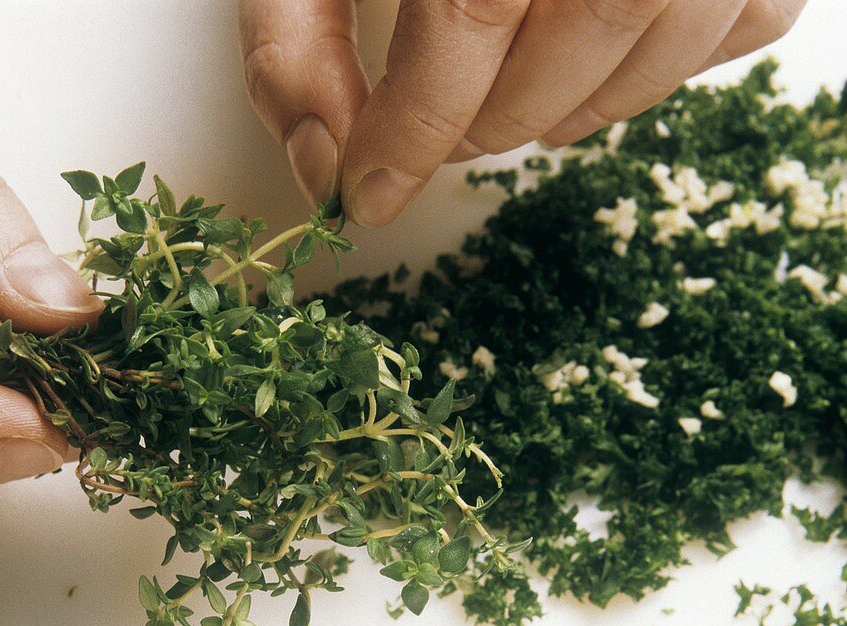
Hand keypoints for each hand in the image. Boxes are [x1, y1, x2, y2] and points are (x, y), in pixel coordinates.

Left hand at [239, 0, 806, 225]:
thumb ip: (296, 42)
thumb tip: (327, 170)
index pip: (470, 8)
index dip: (415, 127)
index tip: (371, 191)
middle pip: (580, 26)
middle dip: (490, 121)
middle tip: (443, 137)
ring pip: (670, 28)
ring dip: (575, 110)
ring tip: (508, 111)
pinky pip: (745, 15)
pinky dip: (666, 70)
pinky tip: (594, 64)